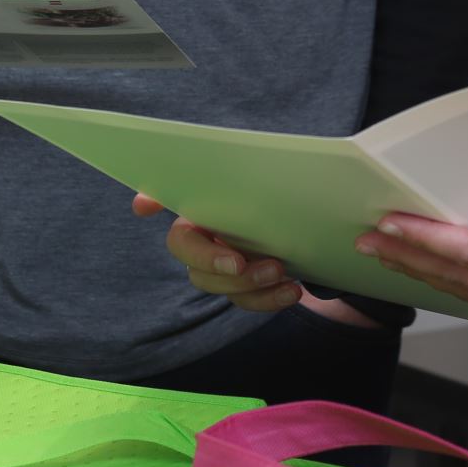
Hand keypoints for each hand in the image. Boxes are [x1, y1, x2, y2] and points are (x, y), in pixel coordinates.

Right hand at [128, 194, 385, 326]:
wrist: (324, 224)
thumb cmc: (293, 192)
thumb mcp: (282, 174)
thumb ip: (253, 164)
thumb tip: (195, 172)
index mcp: (208, 202)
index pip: (168, 195)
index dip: (150, 198)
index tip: (143, 206)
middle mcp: (206, 234)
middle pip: (189, 256)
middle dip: (213, 263)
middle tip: (241, 264)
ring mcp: (223, 264)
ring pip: (215, 285)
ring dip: (247, 285)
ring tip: (282, 274)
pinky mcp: (246, 287)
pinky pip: (246, 301)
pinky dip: (268, 299)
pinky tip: (292, 290)